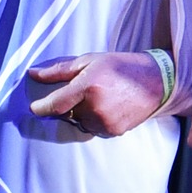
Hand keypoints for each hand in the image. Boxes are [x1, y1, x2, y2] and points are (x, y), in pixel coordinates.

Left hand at [28, 52, 167, 136]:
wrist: (158, 82)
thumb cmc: (123, 67)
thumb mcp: (91, 61)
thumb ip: (60, 70)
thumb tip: (33, 74)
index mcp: (88, 86)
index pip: (55, 104)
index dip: (41, 107)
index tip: (35, 107)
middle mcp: (95, 107)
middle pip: (67, 113)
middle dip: (70, 105)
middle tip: (87, 91)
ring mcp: (105, 122)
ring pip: (80, 122)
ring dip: (83, 114)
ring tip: (102, 98)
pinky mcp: (114, 131)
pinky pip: (94, 129)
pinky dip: (96, 120)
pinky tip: (109, 107)